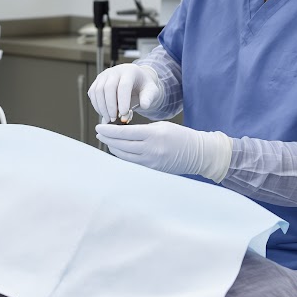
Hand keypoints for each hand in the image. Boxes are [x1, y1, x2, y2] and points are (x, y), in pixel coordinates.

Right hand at [87, 64, 161, 122]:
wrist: (136, 80)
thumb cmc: (144, 86)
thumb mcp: (151, 91)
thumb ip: (149, 98)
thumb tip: (144, 105)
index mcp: (130, 71)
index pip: (124, 85)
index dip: (123, 100)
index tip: (123, 113)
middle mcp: (115, 71)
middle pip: (108, 87)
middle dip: (110, 105)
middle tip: (114, 119)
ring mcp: (104, 75)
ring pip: (98, 90)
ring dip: (102, 107)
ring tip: (109, 118)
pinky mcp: (97, 81)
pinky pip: (92, 93)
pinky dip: (96, 105)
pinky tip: (103, 113)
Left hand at [95, 121, 231, 181]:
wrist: (198, 153)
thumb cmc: (180, 136)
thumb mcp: (161, 126)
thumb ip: (142, 129)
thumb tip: (121, 131)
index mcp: (153, 134)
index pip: (124, 133)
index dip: (109, 130)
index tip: (99, 126)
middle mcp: (151, 149)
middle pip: (121, 145)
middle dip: (107, 139)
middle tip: (99, 132)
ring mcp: (151, 161)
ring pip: (124, 155)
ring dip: (113, 148)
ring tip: (106, 141)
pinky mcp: (153, 169)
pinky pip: (132, 163)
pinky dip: (123, 156)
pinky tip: (118, 151)